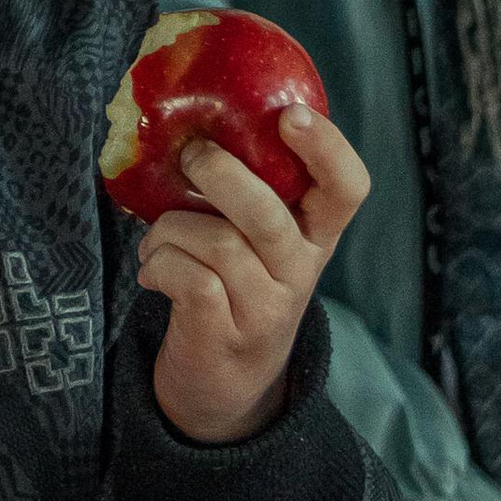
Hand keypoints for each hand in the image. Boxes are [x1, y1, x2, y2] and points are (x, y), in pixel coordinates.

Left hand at [139, 107, 367, 446]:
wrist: (224, 386)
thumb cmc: (236, 284)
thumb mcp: (259, 239)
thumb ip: (250, 187)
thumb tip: (192, 116)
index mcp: (316, 233)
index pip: (348, 188)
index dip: (327, 147)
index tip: (290, 115)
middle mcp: (301, 270)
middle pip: (268, 213)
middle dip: (218, 174)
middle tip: (189, 156)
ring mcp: (267, 307)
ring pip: (217, 243)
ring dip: (169, 230)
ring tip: (155, 240)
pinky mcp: (226, 335)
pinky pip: (188, 278)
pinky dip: (159, 263)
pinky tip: (152, 271)